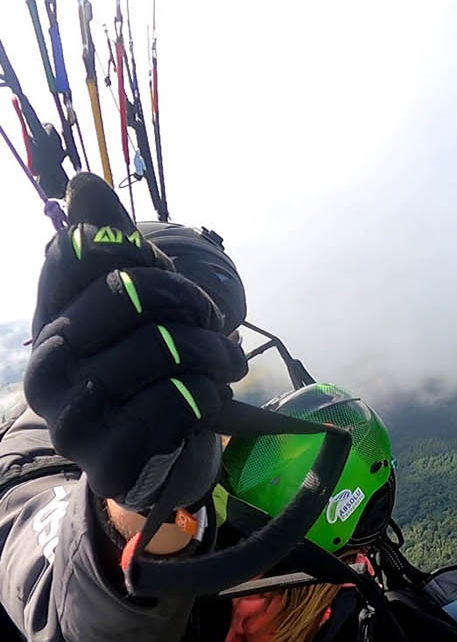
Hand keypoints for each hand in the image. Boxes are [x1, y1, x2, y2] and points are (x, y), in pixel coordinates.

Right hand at [23, 173, 247, 510]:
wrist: (158, 456)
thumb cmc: (150, 369)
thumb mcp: (138, 306)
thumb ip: (113, 244)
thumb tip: (82, 182)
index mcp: (50, 317)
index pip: (81, 250)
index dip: (141, 253)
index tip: (166, 278)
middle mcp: (47, 364)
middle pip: (131, 293)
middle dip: (192, 303)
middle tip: (214, 325)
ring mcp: (71, 416)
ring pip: (161, 348)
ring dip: (213, 353)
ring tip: (224, 364)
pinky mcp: (107, 459)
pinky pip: (173, 404)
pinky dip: (207, 395)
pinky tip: (208, 400)